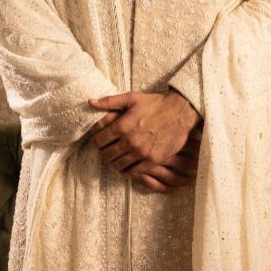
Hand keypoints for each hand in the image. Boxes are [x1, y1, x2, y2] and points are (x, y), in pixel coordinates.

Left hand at [87, 90, 201, 190]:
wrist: (180, 112)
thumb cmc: (155, 104)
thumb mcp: (131, 98)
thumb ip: (109, 102)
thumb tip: (90, 102)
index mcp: (122, 126)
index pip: (99, 141)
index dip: (96, 141)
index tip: (98, 141)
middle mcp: (130, 141)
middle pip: (107, 155)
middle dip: (103, 153)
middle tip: (105, 151)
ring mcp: (142, 152)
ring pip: (118, 165)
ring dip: (114, 163)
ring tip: (115, 158)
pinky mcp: (153, 160)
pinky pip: (134, 172)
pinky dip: (127, 171)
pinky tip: (127, 166)